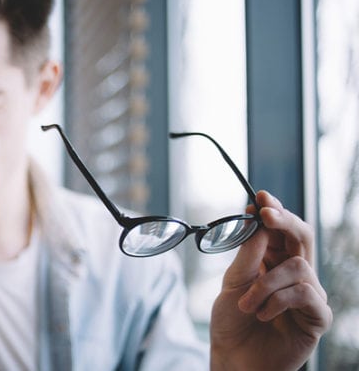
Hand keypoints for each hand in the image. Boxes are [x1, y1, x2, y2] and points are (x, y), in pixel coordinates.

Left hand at [210, 190, 331, 370]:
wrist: (233, 358)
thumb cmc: (232, 321)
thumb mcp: (234, 282)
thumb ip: (249, 253)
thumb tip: (258, 220)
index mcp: (273, 261)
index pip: (282, 229)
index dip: (275, 209)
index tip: (260, 195)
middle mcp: (294, 274)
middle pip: (303, 236)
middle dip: (284, 221)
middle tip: (265, 214)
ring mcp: (308, 295)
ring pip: (299, 266)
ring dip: (266, 283)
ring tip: (247, 303)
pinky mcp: (317, 317)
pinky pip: (305, 294)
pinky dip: (278, 301)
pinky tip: (262, 314)